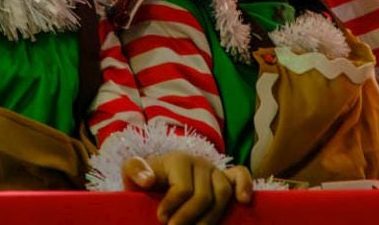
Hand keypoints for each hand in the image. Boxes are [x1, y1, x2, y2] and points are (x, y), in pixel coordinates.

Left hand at [122, 153, 252, 224]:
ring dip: (211, 217)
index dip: (172, 207)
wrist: (157, 181)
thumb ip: (134, 171)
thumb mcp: (133, 174)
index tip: (161, 218)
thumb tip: (148, 181)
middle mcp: (199, 162)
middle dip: (189, 217)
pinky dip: (245, 186)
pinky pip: (240, 176)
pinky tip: (244, 202)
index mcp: (177, 159)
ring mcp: (214, 170)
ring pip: (223, 194)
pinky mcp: (225, 178)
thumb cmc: (146, 180)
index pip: (183, 188)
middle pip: (204, 195)